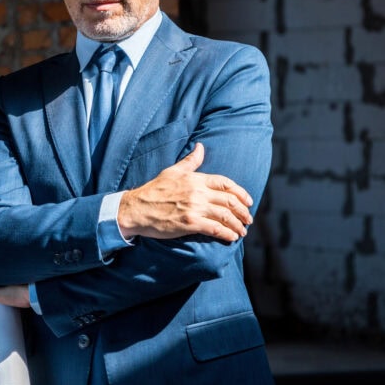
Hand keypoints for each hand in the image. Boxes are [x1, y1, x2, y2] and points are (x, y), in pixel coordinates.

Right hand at [117, 143, 253, 242]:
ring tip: (242, 232)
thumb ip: (190, 161)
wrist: (136, 208)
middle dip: (243, 211)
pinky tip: (231, 238)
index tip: (248, 202)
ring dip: (237, 225)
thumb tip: (200, 146)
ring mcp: (194, 208)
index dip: (241, 193)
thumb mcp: (172, 171)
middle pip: (229, 201)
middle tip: (248, 220)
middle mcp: (198, 192)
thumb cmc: (153, 190)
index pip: (225, 184)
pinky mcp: (189, 223)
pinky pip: (215, 228)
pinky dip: (226, 234)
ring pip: (225, 216)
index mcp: (195, 179)